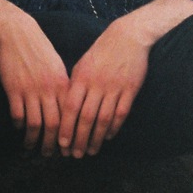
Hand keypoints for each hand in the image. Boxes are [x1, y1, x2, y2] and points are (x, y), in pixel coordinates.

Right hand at [0, 10, 70, 154]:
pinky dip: (18, 125)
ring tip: (31, 148)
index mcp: (63, 84)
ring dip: (33, 140)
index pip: (69, 117)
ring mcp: (30, 90)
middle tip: (50, 155)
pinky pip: (17, 114)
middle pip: (54, 125)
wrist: (18, 33)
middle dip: (52, 144)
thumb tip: (68, 107)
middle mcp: (49, 90)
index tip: (68, 147)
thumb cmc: (39, 49)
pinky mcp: (14, 89)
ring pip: (35, 124)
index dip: (69, 135)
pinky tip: (18, 129)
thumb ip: (63, 87)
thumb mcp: (57, 67)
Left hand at [57, 16, 150, 157]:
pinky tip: (108, 136)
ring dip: (96, 138)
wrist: (127, 37)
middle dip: (79, 139)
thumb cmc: (100, 52)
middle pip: (86, 117)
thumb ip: (73, 86)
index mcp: (81, 78)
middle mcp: (97, 84)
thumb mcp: (81, 65)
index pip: (70, 108)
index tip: (62, 144)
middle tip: (75, 154)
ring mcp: (114, 88)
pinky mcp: (130, 89)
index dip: (65, 127)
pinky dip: (114, 127)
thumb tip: (65, 110)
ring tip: (91, 151)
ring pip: (103, 119)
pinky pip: (121, 112)